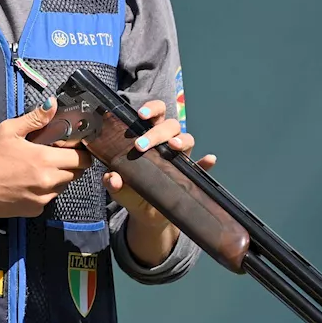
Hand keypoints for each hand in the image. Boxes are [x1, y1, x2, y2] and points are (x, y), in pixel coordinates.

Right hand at [0, 97, 93, 218]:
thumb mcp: (8, 130)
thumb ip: (35, 118)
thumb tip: (52, 105)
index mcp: (44, 159)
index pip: (81, 159)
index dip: (80, 152)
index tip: (73, 147)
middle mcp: (48, 181)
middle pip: (75, 173)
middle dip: (70, 164)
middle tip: (53, 155)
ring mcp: (42, 198)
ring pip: (62, 186)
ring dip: (57, 177)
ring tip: (36, 168)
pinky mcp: (34, 210)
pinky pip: (48, 199)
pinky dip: (43, 191)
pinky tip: (26, 182)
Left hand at [103, 100, 216, 228]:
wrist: (145, 213)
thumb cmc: (131, 191)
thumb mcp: (117, 188)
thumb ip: (112, 182)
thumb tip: (112, 178)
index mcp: (149, 136)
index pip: (155, 114)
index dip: (152, 109)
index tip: (141, 115)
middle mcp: (167, 143)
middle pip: (170, 125)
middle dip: (156, 132)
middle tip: (140, 146)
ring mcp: (180, 159)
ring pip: (187, 139)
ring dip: (182, 140)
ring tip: (173, 146)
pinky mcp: (189, 176)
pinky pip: (201, 168)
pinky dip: (205, 163)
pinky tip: (209, 159)